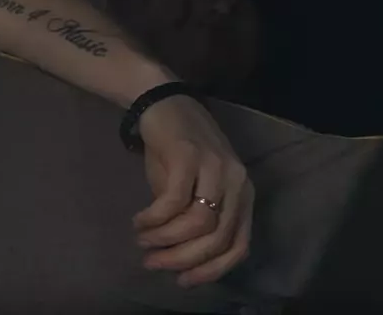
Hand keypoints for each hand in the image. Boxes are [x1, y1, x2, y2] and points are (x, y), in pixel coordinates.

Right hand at [132, 95, 253, 287]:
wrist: (162, 102)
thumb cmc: (177, 149)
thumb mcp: (193, 188)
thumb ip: (193, 219)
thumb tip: (178, 259)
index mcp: (243, 193)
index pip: (239, 245)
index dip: (211, 270)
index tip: (183, 280)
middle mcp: (237, 181)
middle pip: (217, 238)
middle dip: (182, 259)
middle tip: (152, 263)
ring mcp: (216, 166)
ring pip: (198, 222)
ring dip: (166, 239)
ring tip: (142, 241)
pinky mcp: (189, 156)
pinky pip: (173, 200)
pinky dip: (154, 218)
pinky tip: (139, 221)